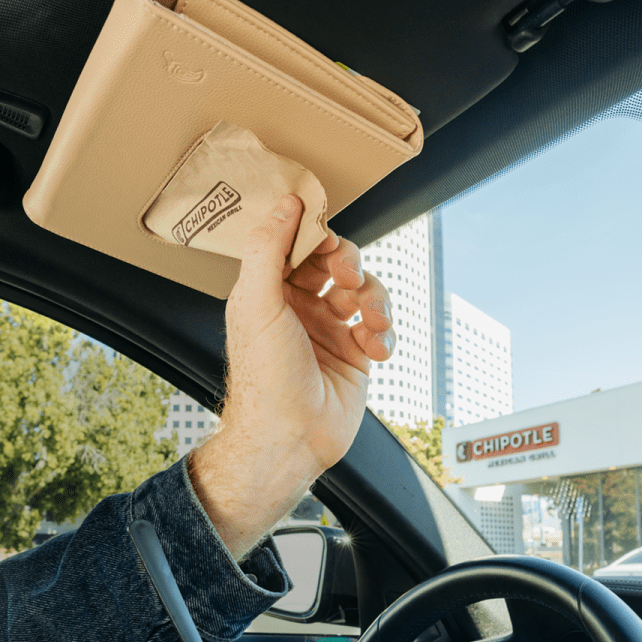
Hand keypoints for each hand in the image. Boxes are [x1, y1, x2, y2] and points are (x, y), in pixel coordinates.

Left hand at [190, 194, 395, 556]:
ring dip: (376, 299)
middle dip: (351, 265)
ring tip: (372, 319)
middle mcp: (300, 309)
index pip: (299, 246)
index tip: (327, 237)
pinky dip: (385, 334)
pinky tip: (375, 348)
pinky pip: (380, 329)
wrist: (289, 437)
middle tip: (350, 278)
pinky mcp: (355, 357)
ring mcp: (329, 332)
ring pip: (365, 293)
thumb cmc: (264, 378)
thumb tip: (286, 203)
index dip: (317, 237)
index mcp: (270, 292)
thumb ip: (269, 248)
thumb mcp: (257, 303)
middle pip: (337, 264)